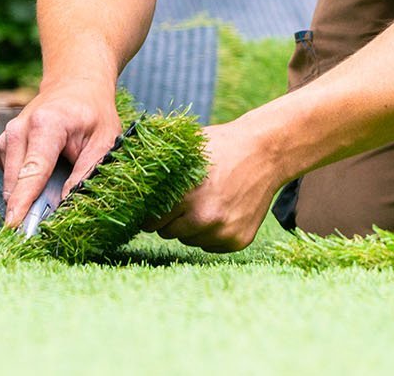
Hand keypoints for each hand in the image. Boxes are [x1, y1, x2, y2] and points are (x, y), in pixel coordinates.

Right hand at [0, 81, 121, 228]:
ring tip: (53, 190)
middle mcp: (20, 129)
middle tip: (43, 225)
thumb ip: (86, 172)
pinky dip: (23, 183)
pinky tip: (44, 174)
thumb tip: (66, 204)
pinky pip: (8, 174)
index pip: (32, 171)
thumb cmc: (94, 112)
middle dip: (25, 207)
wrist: (76, 84)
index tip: (13, 227)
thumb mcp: (105, 140)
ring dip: (25, 195)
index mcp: (47, 125)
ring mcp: (8, 135)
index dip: (23, 202)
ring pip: (9, 180)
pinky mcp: (4, 143)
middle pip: (15, 180)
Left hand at [149, 121, 283, 251]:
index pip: (151, 221)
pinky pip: (211, 246)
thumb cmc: (222, 146)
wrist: (266, 153)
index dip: (151, 212)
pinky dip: (212, 233)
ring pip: (189, 240)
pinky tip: (222, 210)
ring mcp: (222, 232)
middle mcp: (204, 219)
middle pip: (167, 233)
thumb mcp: (188, 150)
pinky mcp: (238, 241)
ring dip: (191, 227)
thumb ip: (161, 170)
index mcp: (187, 196)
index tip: (155, 205)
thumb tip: (127, 174)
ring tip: (205, 202)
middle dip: (170, 219)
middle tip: (183, 201)